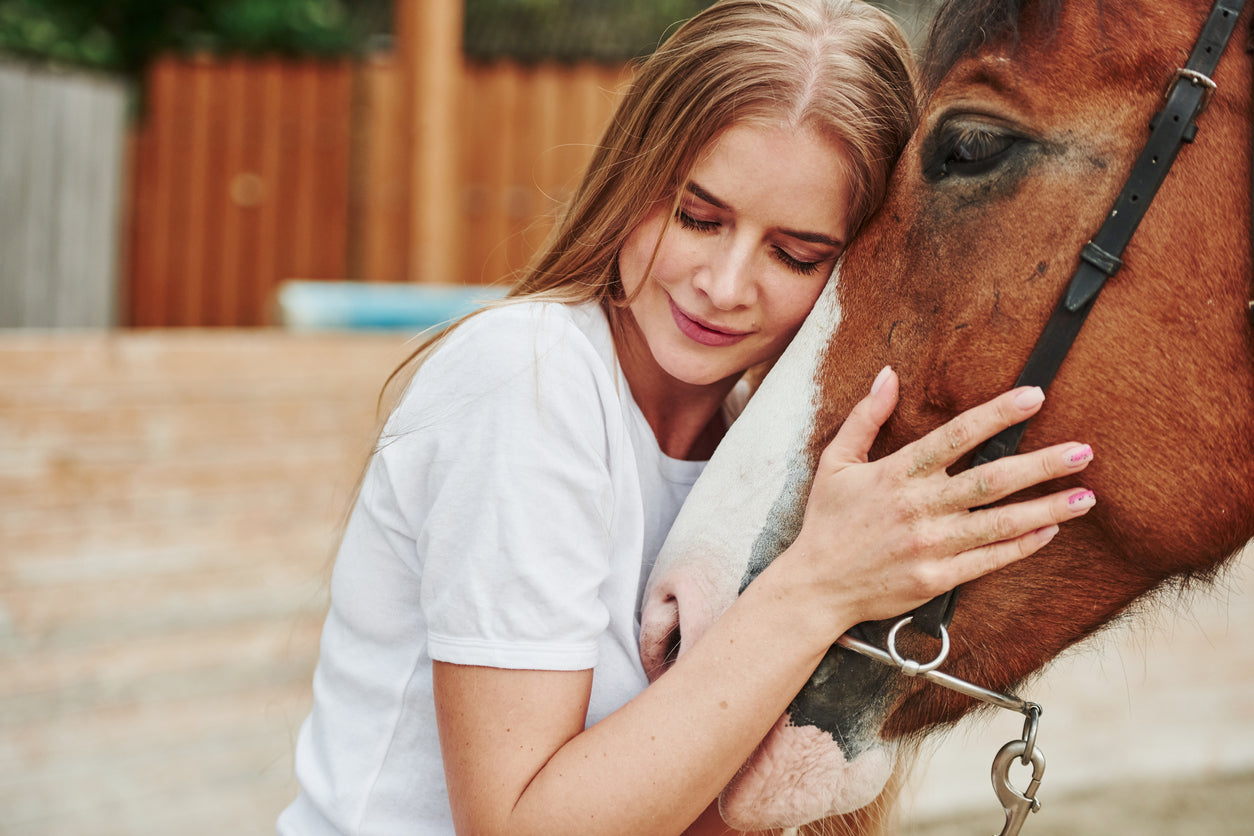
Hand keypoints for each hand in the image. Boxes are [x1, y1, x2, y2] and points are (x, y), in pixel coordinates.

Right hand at [785, 366, 1093, 630]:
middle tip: (1083, 451)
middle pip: (992, 480)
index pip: (956, 436)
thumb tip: (889, 375)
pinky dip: (1022, 545)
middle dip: (1042, 464)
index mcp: (897, 474)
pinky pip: (989, 560)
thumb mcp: (836, 461)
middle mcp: (919, 507)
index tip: (1034, 397)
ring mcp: (931, 545)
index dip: (998, 415)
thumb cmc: (827, 522)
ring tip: (1085, 496)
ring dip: (1048, 508)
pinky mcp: (937, 578)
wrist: (816, 586)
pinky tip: (1050, 531)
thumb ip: (866, 417)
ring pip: (1000, 523)